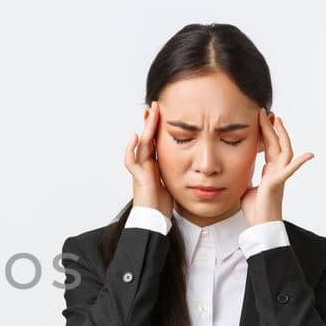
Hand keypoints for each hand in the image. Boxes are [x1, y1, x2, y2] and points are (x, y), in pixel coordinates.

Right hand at [126, 101, 172, 217]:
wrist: (154, 220)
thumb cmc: (163, 205)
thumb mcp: (175, 182)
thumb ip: (178, 170)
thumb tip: (194, 163)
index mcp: (155, 164)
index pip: (156, 140)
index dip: (158, 126)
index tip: (163, 113)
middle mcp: (145, 164)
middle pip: (147, 138)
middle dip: (150, 121)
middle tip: (155, 106)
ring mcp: (140, 170)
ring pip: (141, 144)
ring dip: (145, 128)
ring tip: (149, 113)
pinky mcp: (138, 177)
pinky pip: (131, 160)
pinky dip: (131, 148)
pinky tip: (135, 136)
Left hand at [241, 107, 313, 225]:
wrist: (261, 225)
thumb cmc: (255, 209)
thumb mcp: (246, 187)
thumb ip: (247, 176)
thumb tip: (241, 170)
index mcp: (270, 171)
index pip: (268, 147)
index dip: (266, 133)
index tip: (261, 118)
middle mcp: (277, 170)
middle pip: (276, 144)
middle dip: (271, 127)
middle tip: (266, 111)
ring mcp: (279, 176)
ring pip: (284, 151)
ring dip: (281, 135)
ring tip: (277, 119)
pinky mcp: (277, 183)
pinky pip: (290, 171)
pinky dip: (300, 163)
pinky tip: (309, 154)